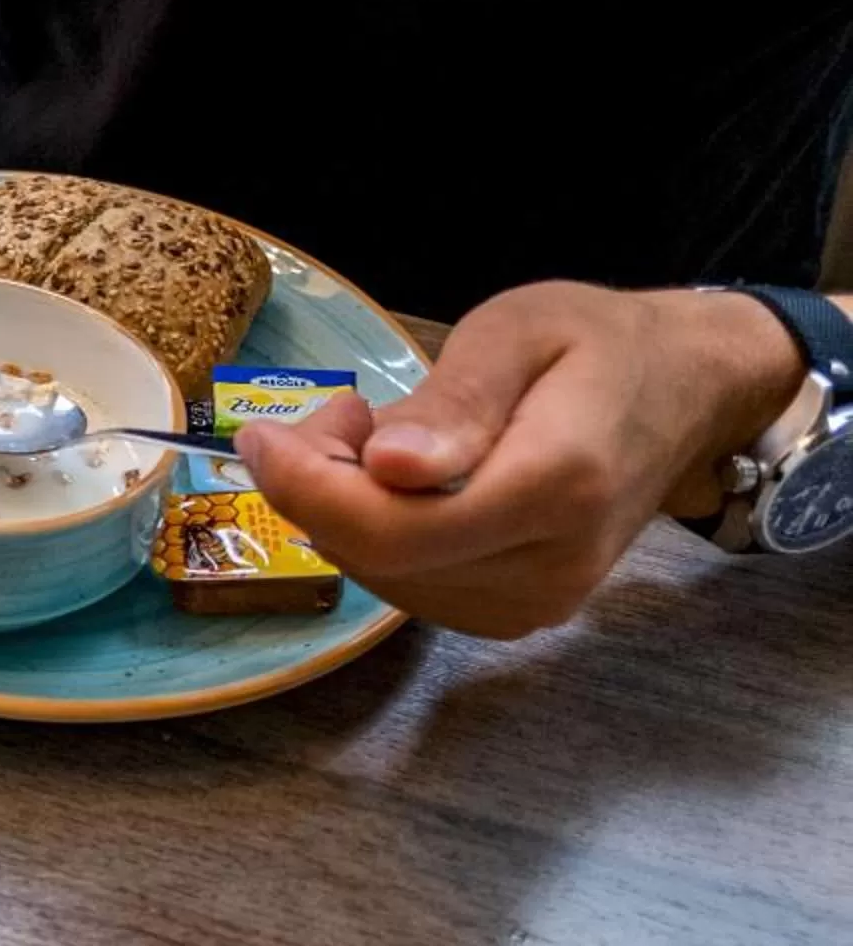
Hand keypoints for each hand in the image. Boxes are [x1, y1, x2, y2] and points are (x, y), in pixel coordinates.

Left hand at [239, 283, 805, 638]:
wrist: (686, 394)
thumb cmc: (598, 345)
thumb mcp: (522, 331)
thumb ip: (456, 402)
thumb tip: (386, 468)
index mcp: (557, 486)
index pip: (392, 529)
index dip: (303, 488)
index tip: (259, 434)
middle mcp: (550, 565)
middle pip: (378, 558)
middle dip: (318, 488)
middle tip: (338, 414)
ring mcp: (539, 602)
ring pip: (384, 579)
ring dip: (346, 511)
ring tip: (376, 435)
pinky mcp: (522, 613)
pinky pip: (412, 588)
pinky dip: (378, 537)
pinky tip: (399, 483)